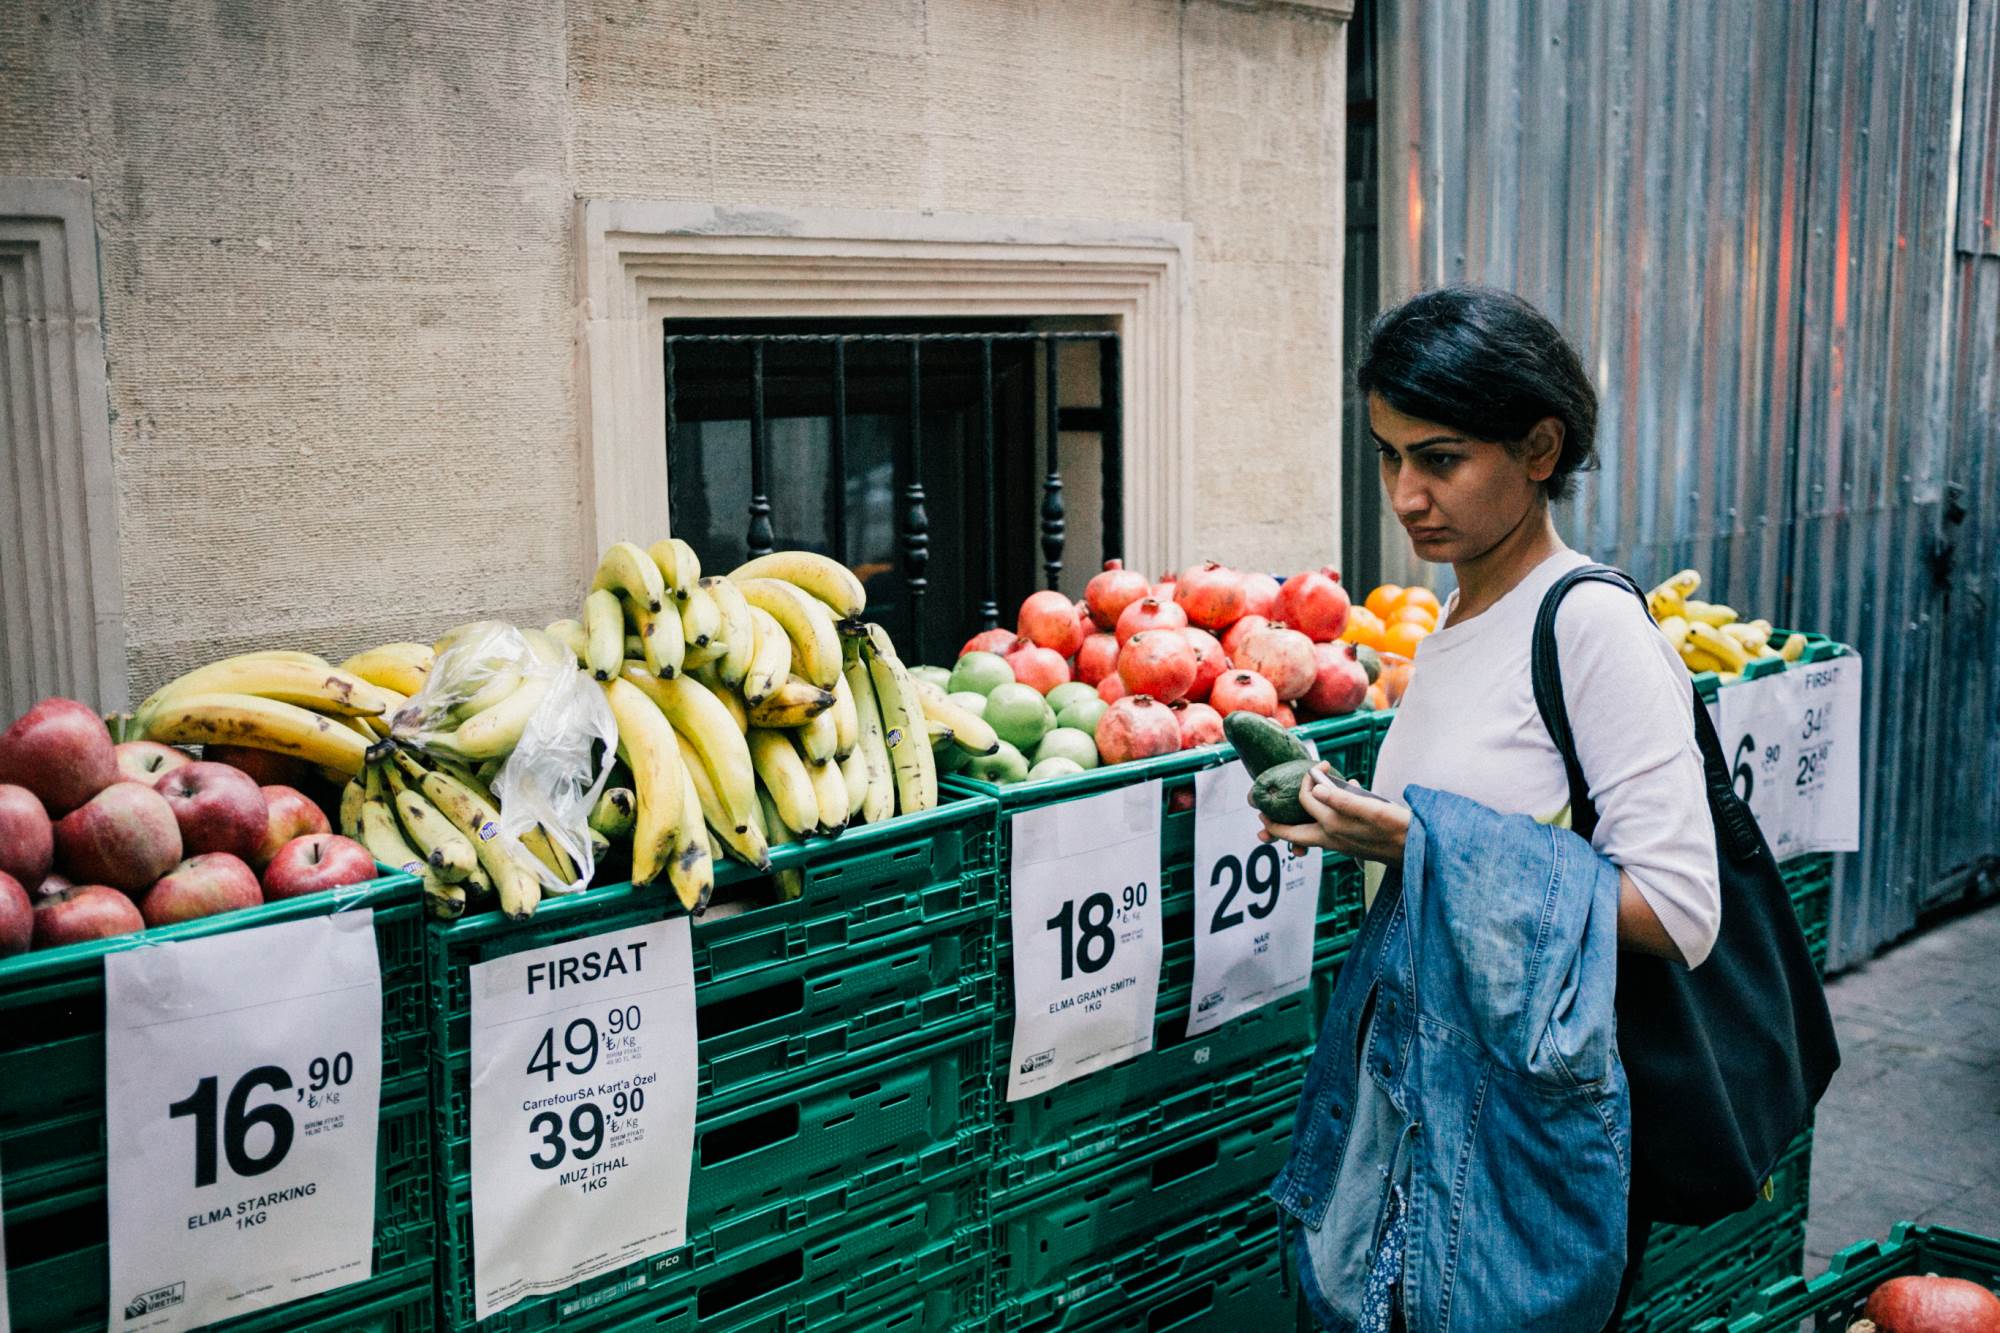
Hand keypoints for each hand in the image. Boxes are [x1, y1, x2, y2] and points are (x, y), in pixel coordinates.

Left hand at [1255, 762, 1409, 865]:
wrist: (1418, 850)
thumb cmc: (1398, 828)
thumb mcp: (1372, 810)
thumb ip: (1343, 799)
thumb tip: (1316, 787)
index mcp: (1333, 826)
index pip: (1307, 799)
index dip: (1307, 779)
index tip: (1319, 766)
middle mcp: (1331, 838)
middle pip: (1292, 834)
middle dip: (1273, 826)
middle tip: (1261, 813)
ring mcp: (1339, 844)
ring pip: (1306, 836)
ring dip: (1294, 825)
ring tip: (1284, 814)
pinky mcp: (1348, 845)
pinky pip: (1325, 832)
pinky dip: (1320, 820)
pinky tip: (1334, 803)